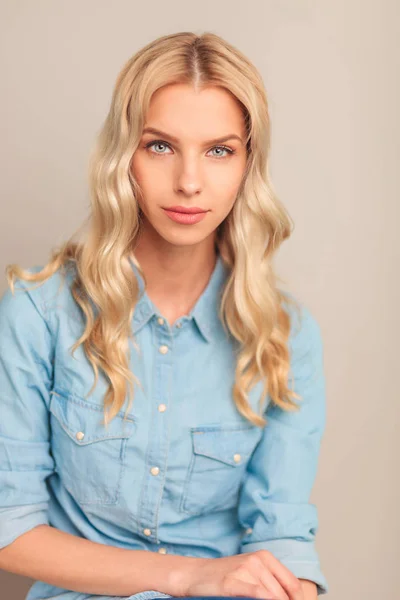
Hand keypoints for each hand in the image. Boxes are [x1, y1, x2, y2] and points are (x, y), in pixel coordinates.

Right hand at [180, 549, 303, 599]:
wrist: (195, 574)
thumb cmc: (225, 577)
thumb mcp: (251, 572)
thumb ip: (271, 582)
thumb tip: (291, 598)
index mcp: (265, 556)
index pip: (293, 584)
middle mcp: (257, 560)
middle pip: (284, 594)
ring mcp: (245, 570)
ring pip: (273, 596)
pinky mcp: (232, 582)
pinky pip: (259, 596)